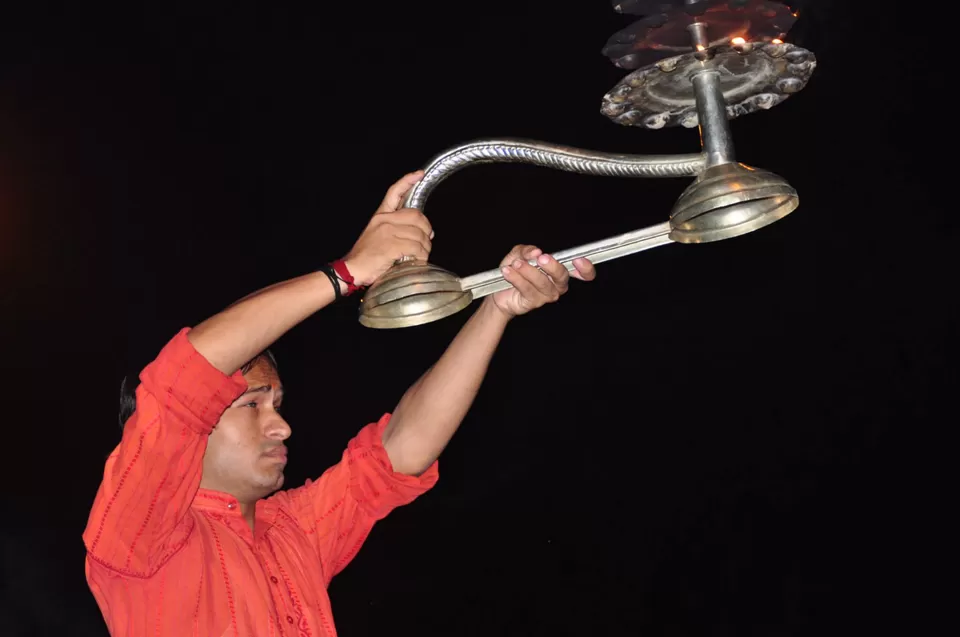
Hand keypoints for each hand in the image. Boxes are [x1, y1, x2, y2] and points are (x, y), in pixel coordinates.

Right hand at [342, 171, 434, 285]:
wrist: (351, 270)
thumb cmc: (366, 257)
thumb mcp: (377, 236)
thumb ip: (395, 229)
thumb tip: (421, 232)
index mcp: (380, 215)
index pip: (394, 192)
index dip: (408, 181)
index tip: (419, 174)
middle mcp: (384, 220)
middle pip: (416, 216)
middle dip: (426, 229)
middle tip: (427, 241)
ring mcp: (388, 232)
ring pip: (419, 234)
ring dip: (425, 247)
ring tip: (421, 255)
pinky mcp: (392, 245)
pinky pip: (416, 247)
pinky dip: (421, 256)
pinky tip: (417, 261)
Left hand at [489, 244, 595, 319]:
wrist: (499, 291)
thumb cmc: (515, 270)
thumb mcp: (519, 254)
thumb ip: (527, 250)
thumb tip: (535, 251)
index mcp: (560, 270)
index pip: (583, 273)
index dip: (586, 268)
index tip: (578, 260)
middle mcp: (557, 284)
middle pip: (562, 276)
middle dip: (552, 266)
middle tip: (540, 258)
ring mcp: (547, 295)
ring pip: (543, 282)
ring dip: (528, 270)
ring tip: (516, 263)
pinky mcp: (534, 302)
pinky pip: (527, 289)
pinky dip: (516, 278)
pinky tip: (508, 271)